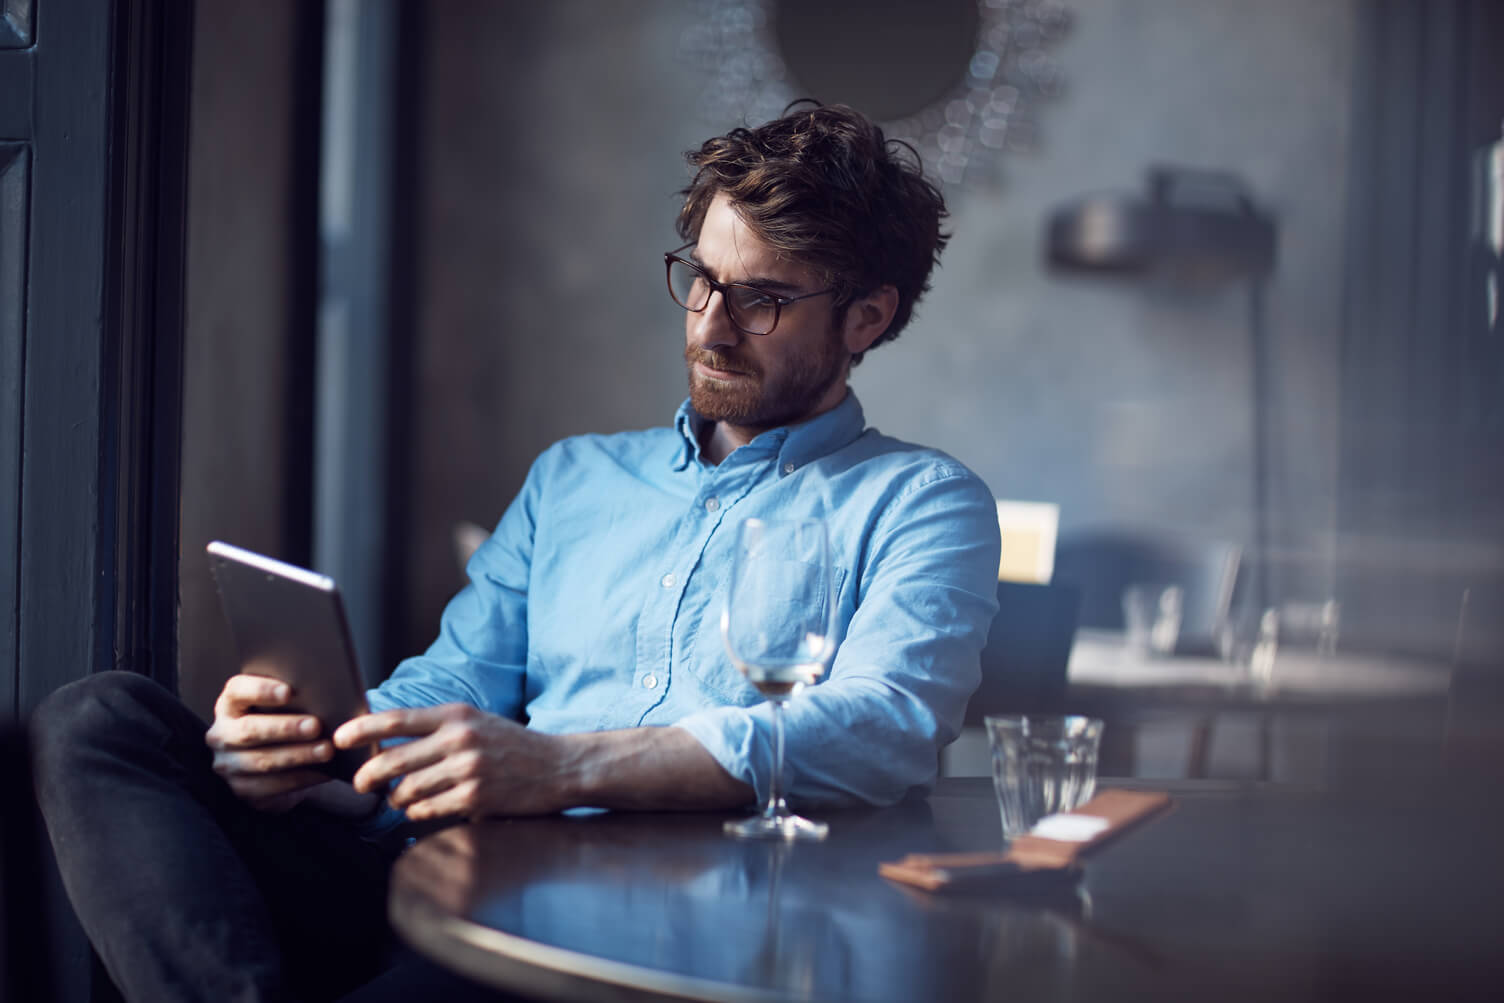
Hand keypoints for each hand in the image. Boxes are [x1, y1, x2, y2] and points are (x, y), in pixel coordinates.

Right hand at [205, 673, 335, 811]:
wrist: (274, 760)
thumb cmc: (281, 720)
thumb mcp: (280, 705)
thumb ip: (291, 697)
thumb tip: (318, 690)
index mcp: (229, 705)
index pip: (237, 691)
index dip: (261, 690)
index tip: (288, 692)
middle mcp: (222, 734)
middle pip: (250, 730)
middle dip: (285, 728)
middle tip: (316, 726)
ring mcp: (228, 764)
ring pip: (262, 761)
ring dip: (297, 756)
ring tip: (326, 750)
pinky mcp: (240, 789)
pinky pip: (270, 786)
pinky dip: (299, 778)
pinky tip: (321, 772)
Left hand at [333, 704, 573, 821]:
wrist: (560, 766)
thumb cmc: (513, 745)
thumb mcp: (477, 722)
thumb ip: (437, 728)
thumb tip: (387, 742)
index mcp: (456, 714)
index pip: (397, 719)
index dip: (361, 729)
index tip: (338, 738)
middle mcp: (459, 739)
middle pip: (393, 759)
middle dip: (368, 776)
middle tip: (361, 784)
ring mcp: (467, 769)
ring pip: (407, 789)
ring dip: (397, 798)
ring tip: (401, 799)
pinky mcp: (475, 798)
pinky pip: (427, 810)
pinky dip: (418, 813)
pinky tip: (424, 809)